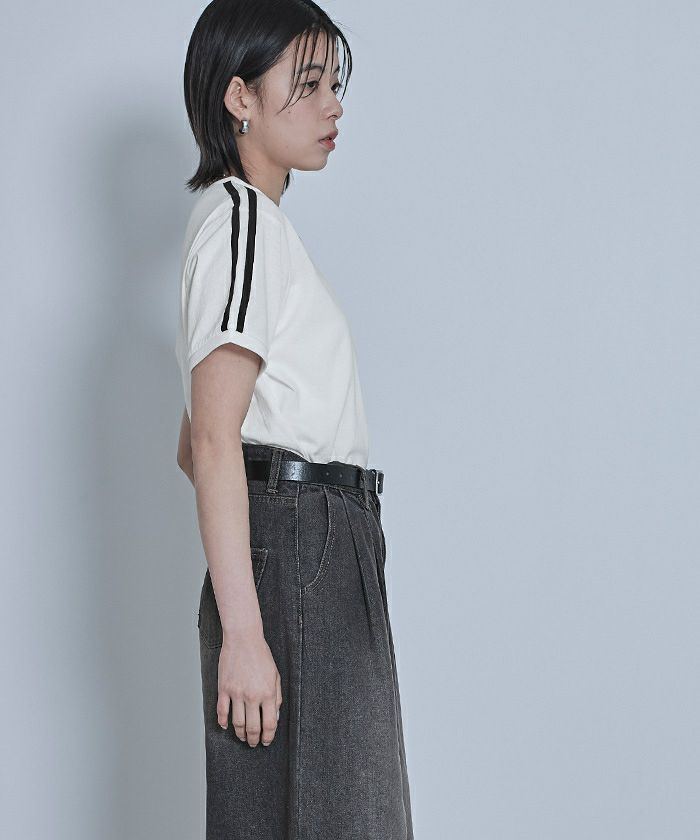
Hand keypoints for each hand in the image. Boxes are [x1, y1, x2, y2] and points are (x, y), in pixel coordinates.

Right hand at [216, 629, 281, 746]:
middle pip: (253, 727)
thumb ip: (277, 697)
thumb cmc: (261, 655)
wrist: (243, 638)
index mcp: (268, 693)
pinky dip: (223, 722)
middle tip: (254, 743)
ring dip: (241, 734)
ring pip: (237, 723)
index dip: (268, 736)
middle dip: (254, 740)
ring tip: (243, 737)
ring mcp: (236, 693)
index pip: (269, 723)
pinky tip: (226, 726)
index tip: (266, 741)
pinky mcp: (223, 689)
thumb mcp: (275, 675)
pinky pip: (222, 712)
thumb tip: (275, 716)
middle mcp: (252, 695)